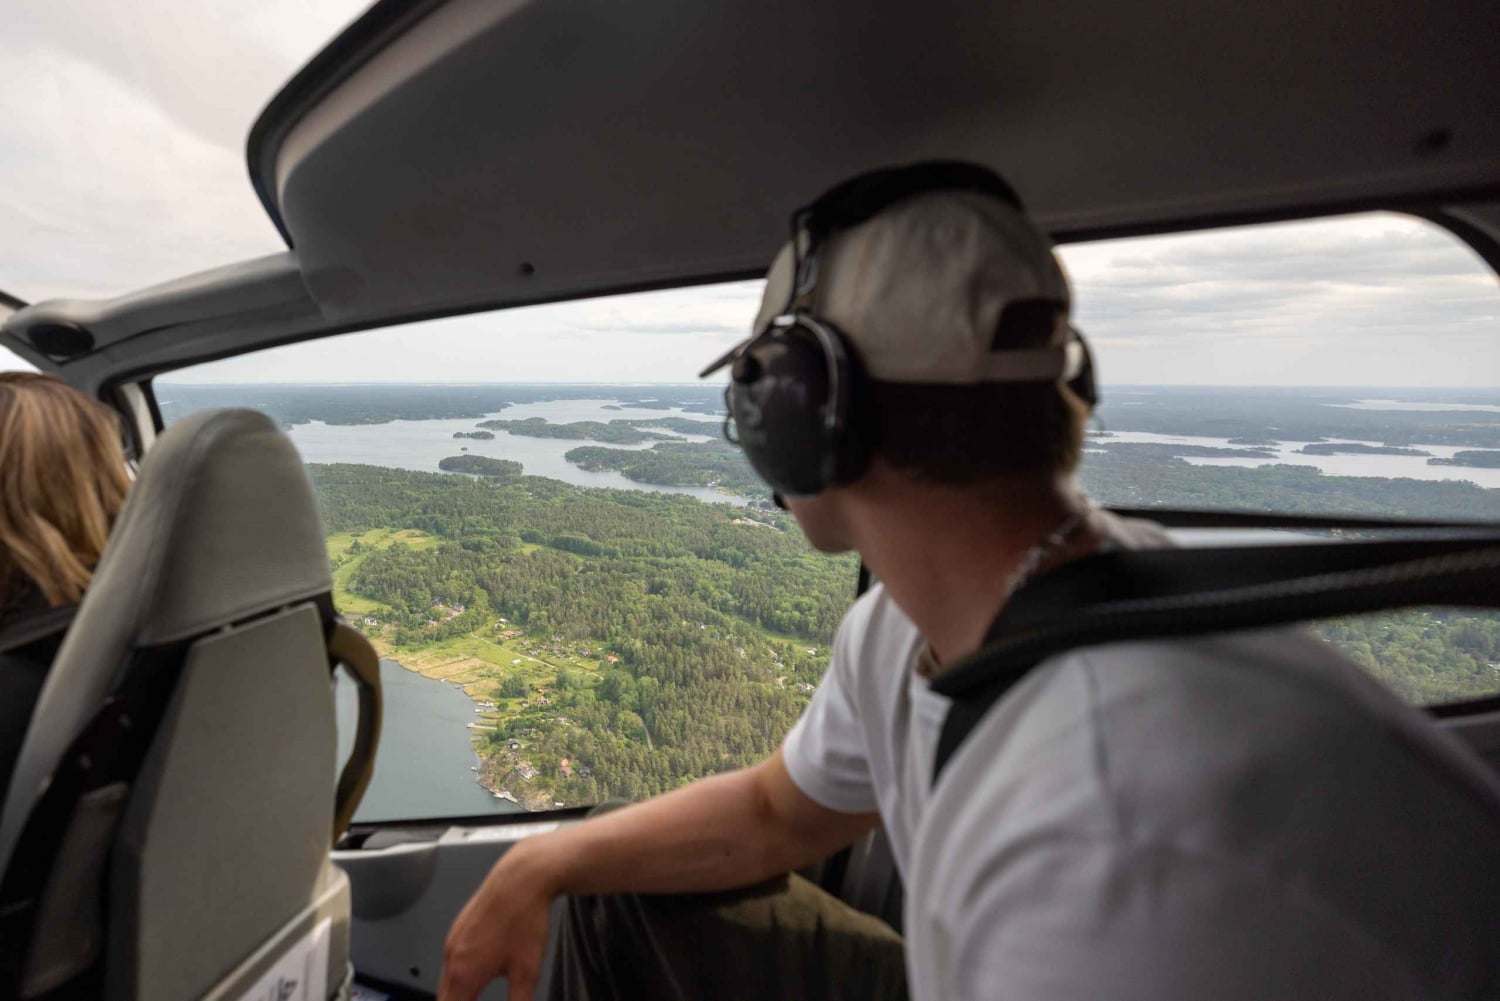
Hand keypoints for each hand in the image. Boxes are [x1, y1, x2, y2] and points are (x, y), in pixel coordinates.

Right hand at [439, 845, 557, 1000]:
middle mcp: (452, 957)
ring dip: (456, 992)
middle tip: (474, 1000)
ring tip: (472, 996)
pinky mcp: (459, 927)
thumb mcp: (528, 972)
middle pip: (443, 998)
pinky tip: (477, 971)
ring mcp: (453, 939)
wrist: (522, 878)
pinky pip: (451, 958)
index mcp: (464, 974)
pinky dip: (458, 973)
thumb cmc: (524, 919)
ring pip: (445, 978)